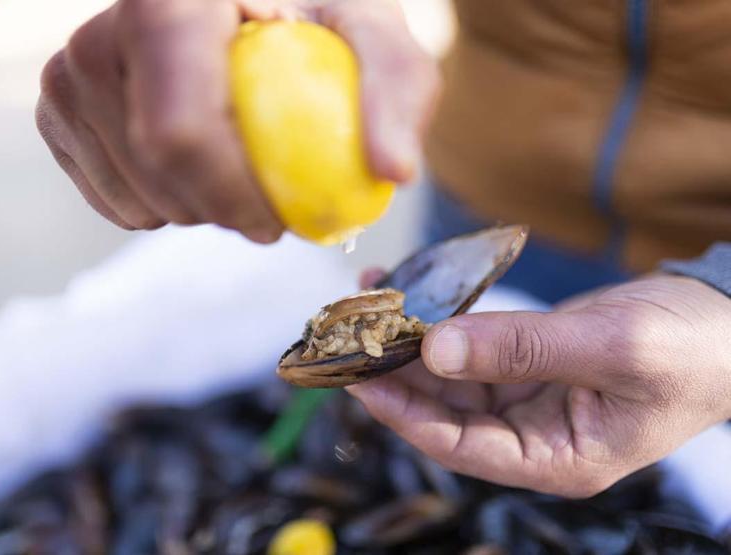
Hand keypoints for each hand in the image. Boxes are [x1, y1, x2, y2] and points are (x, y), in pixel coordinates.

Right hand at [36, 0, 438, 241]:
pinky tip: (195, 168)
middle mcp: (98, 34)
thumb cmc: (307, 20)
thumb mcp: (372, 34)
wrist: (243, 4)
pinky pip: (113, 201)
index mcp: (168, 3)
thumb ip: (395, 89)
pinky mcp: (58, 112)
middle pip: (154, 170)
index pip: (178, 129)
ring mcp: (68, 75)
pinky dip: (165, 206)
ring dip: (199, 211)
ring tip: (235, 168)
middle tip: (269, 204)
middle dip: (223, 210)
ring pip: (134, 195)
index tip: (281, 221)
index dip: (231, 195)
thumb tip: (393, 168)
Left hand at [347, 274, 730, 496]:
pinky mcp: (526, 365)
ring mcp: (527, 400)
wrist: (726, 323)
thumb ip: (523, 349)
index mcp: (557, 459)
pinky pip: (471, 349)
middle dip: (397, 373)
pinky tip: (411, 292)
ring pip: (452, 378)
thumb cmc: (688, 348)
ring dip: (411, 343)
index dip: (405, 414)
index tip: (360, 378)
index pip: (460, 446)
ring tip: (370, 301)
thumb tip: (436, 349)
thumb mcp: (611, 347)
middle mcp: (533, 437)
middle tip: (350, 333)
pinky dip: (441, 324)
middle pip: (445, 412)